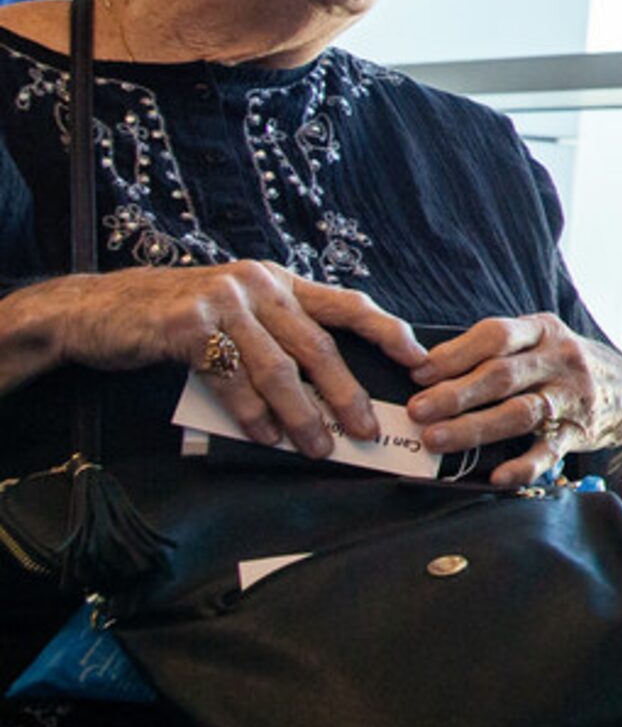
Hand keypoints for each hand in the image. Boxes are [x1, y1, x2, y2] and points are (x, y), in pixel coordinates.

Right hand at [3, 262, 423, 458]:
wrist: (95, 311)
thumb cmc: (173, 320)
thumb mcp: (234, 315)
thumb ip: (275, 338)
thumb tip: (326, 390)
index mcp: (278, 281)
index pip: (347, 303)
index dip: (388, 330)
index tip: (420, 358)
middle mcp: (258, 285)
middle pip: (319, 345)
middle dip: (347, 392)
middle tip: (367, 429)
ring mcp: (223, 302)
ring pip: (278, 368)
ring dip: (302, 413)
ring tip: (318, 445)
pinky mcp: (188, 326)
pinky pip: (232, 379)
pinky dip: (252, 413)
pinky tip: (266, 436)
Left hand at [405, 313, 621, 488]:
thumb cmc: (562, 365)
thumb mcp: (539, 341)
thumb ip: (496, 349)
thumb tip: (427, 368)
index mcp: (543, 331)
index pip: (496, 335)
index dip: (455, 354)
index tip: (418, 372)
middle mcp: (560, 360)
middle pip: (502, 375)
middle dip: (455, 393)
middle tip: (418, 409)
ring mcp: (571, 397)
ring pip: (519, 413)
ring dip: (473, 427)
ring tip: (435, 438)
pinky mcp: (579, 433)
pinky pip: (549, 452)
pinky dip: (523, 465)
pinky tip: (497, 476)